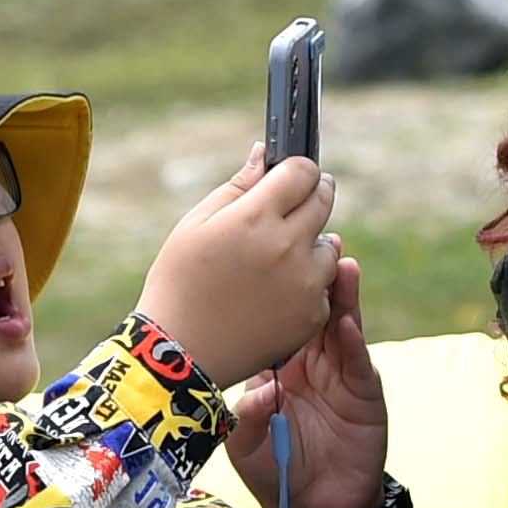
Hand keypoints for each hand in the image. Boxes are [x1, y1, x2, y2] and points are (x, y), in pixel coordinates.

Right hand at [136, 151, 339, 379]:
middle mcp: (287, 247)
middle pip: (324, 200)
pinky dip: (307, 284)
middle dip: (312, 194)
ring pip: (329, 245)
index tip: (291, 175)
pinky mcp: (312, 315)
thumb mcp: (194, 226)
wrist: (179, 353)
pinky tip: (274, 294)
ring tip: (275, 260)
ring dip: (311, 244)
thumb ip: (237, 187)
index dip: (297, 169)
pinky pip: (323, 285)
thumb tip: (265, 154)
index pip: (302, 171)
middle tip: (295, 204)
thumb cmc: (178, 283)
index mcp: (255, 218)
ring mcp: (304, 283)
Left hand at [224, 252, 387, 507]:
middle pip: (316, 310)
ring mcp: (342, 377)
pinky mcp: (364, 395)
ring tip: (340, 263)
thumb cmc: (277, 471)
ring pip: (342, 326)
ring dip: (342, 296)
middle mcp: (314, 364)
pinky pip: (357, 363)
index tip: (271, 257)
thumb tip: (230, 374)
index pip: (283, 317)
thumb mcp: (243, 436)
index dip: (280, 289)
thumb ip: (241, 405)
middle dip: (317, 276)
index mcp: (284, 366)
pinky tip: (345, 320)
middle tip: (315, 239)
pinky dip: (351, 342)